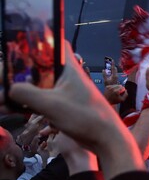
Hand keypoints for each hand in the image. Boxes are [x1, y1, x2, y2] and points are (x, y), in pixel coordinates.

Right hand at [8, 41, 143, 179]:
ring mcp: (63, 91)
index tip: (17, 42)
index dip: (37, 39)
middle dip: (18, 68)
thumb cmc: (85, 117)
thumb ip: (27, 94)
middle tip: (1, 75)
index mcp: (68, 67)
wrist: (106, 140)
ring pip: (36, 83)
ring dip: (18, 88)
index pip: (55, 42)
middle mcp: (66, 76)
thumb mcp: (52, 104)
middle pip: (38, 64)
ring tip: (1, 97)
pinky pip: (39, 99)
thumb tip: (7, 90)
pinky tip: (9, 108)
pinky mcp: (61, 106)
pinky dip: (25, 101)